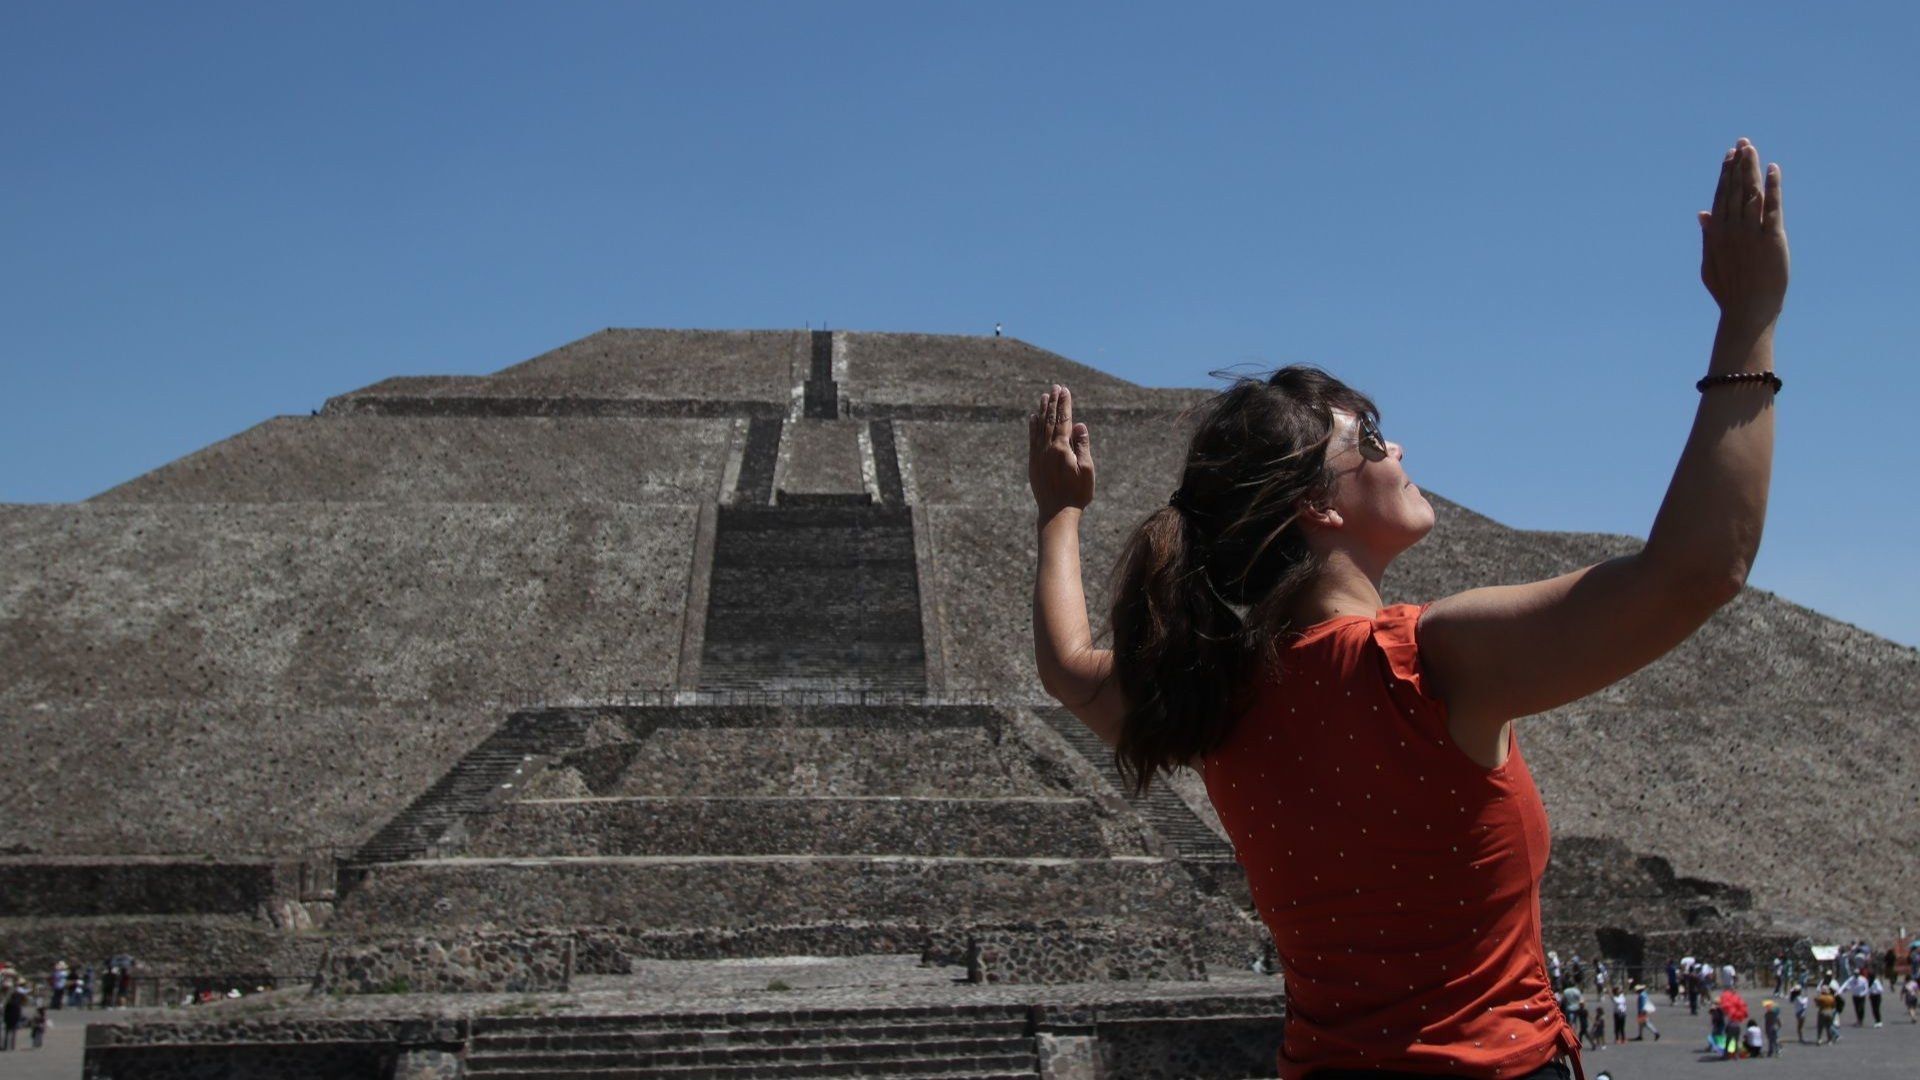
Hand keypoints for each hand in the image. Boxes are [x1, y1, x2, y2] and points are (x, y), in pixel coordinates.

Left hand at [1028, 383, 1094, 515]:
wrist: (1057, 513)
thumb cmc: (1077, 494)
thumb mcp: (1086, 470)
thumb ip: (1083, 446)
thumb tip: (1079, 424)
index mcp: (1062, 449)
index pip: (1064, 420)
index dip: (1065, 404)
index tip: (1065, 390)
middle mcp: (1047, 449)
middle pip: (1051, 420)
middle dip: (1053, 402)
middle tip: (1055, 387)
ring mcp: (1038, 455)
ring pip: (1040, 427)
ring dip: (1043, 411)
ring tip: (1044, 396)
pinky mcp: (1033, 463)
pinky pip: (1032, 439)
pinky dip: (1033, 426)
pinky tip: (1033, 417)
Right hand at [1699, 137, 1788, 326]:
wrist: (1748, 311)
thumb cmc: (1729, 292)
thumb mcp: (1710, 264)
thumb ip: (1707, 237)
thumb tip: (1703, 213)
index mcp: (1716, 234)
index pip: (1720, 196)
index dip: (1725, 174)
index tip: (1729, 156)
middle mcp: (1732, 230)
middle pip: (1734, 189)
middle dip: (1738, 164)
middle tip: (1743, 143)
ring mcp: (1751, 233)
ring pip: (1750, 193)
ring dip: (1751, 169)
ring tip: (1752, 149)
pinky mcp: (1772, 239)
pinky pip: (1773, 208)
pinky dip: (1773, 187)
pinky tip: (1773, 169)